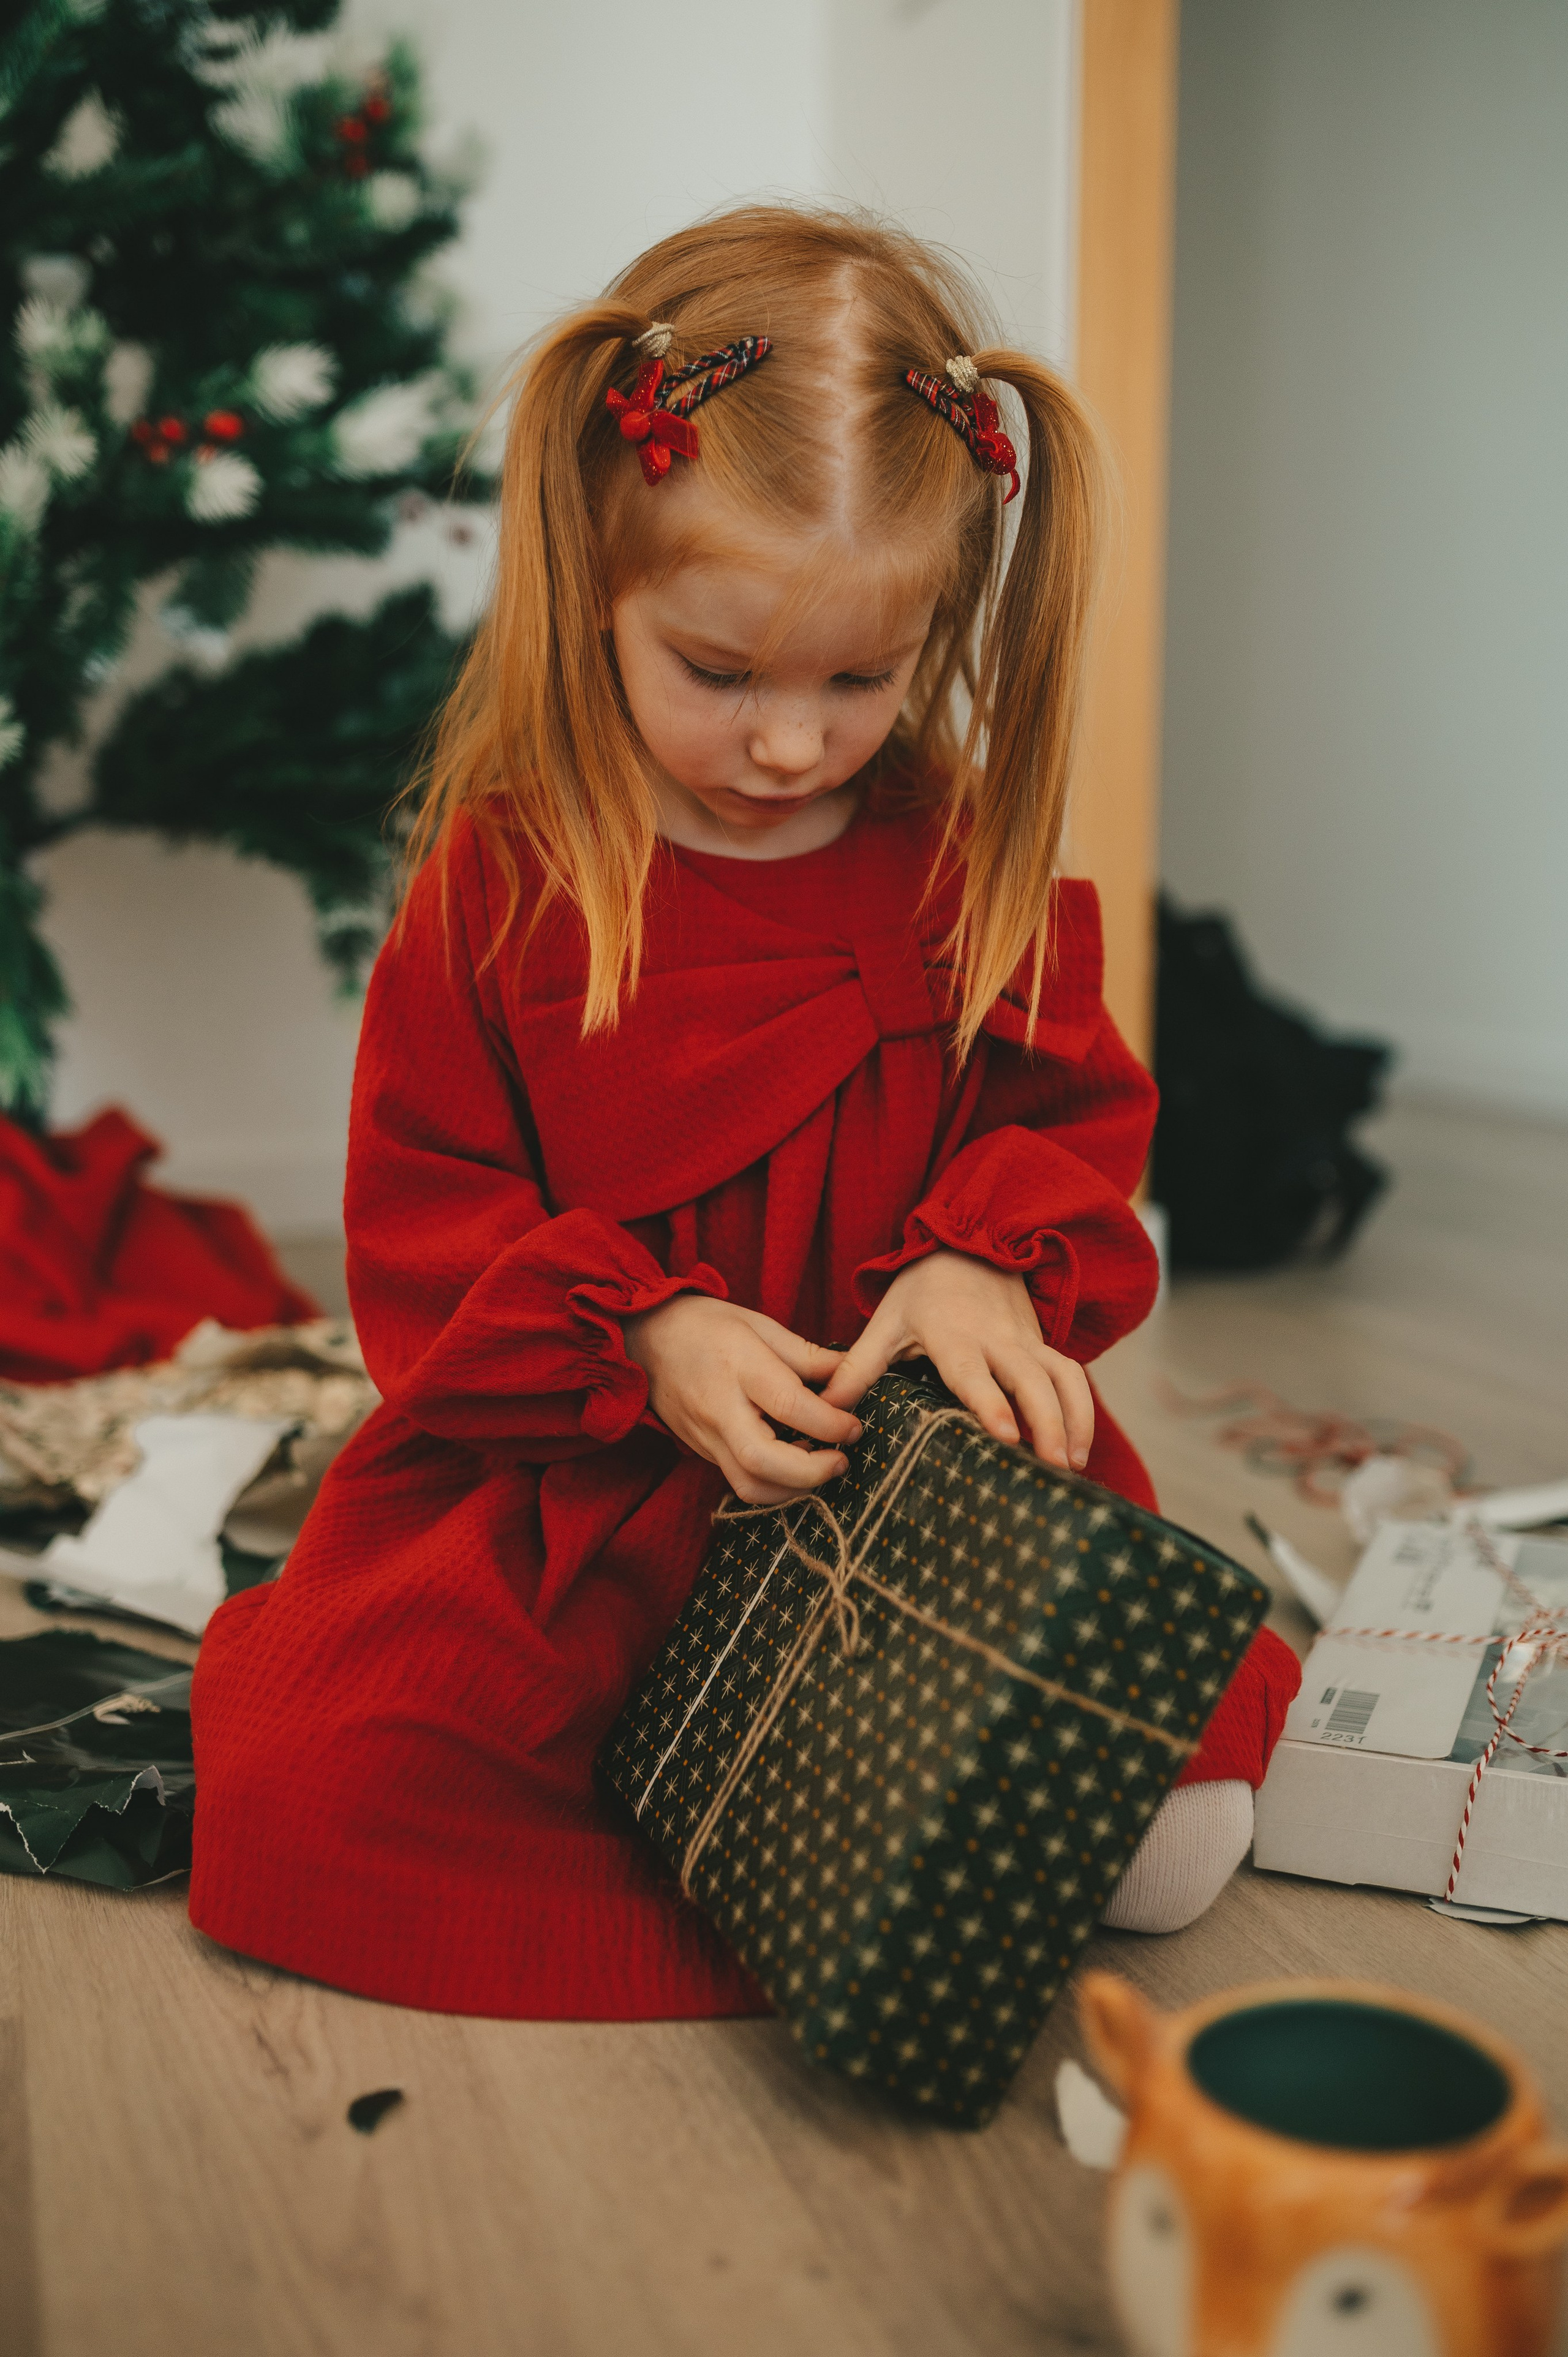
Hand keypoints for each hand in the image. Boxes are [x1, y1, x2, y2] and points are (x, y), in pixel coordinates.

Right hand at [622, 1295, 860, 1504]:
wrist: (645, 1337)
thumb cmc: (705, 1324)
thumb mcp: (759, 1324)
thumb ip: (807, 1355)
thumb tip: (851, 1374)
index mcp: (738, 1365)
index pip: (789, 1405)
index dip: (830, 1423)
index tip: (854, 1426)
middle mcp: (718, 1407)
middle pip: (762, 1460)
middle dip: (810, 1472)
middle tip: (841, 1461)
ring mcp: (705, 1435)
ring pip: (748, 1485)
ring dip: (792, 1489)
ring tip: (821, 1468)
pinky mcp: (701, 1451)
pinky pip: (738, 1481)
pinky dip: (772, 1485)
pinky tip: (793, 1467)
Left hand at [820, 1249, 1093, 1470]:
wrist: (967, 1241)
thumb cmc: (921, 1290)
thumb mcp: (885, 1322)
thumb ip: (858, 1367)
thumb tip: (825, 1411)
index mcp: (954, 1336)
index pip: (973, 1374)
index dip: (990, 1403)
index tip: (1006, 1435)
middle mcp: (997, 1339)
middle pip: (1031, 1381)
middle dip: (1047, 1422)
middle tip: (1054, 1466)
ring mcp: (1026, 1341)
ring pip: (1061, 1377)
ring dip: (1073, 1418)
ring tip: (1074, 1464)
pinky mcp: (1043, 1343)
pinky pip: (1071, 1374)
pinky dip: (1081, 1407)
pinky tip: (1080, 1446)